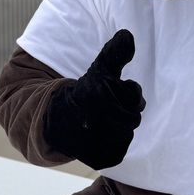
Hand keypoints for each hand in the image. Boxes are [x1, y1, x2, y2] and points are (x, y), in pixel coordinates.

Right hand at [43, 29, 144, 169]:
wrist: (58, 122)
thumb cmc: (85, 93)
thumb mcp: (99, 70)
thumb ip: (115, 53)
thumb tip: (128, 34)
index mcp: (99, 97)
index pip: (135, 96)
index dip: (126, 91)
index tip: (109, 91)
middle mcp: (99, 121)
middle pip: (134, 117)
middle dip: (124, 110)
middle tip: (106, 108)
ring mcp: (99, 143)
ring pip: (128, 134)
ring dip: (120, 127)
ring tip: (102, 122)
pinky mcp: (100, 160)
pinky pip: (121, 151)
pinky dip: (114, 144)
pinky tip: (100, 136)